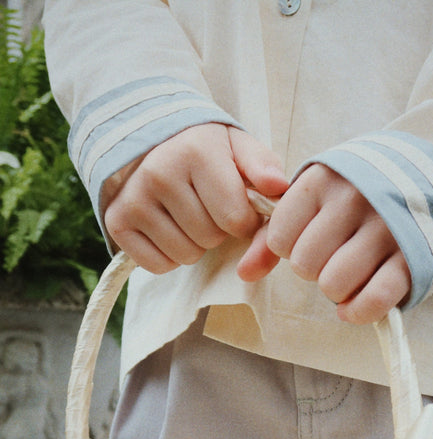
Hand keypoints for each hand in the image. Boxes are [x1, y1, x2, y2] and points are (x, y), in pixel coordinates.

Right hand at [102, 124, 288, 272]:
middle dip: (218, 230)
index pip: (236, 220)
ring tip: (187, 215)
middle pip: (210, 239)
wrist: (149, 142)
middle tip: (207, 206)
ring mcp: (134, 199)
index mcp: (196, 152)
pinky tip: (167, 228)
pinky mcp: (116, 222)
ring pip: (186, 255)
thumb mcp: (237, 147)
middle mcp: (160, 174)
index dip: (245, 221)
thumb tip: (279, 187)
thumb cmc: (204, 151)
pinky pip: (158, 266)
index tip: (238, 206)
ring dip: (195, 244)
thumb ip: (263, 167)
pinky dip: (169, 256)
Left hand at [237, 164, 410, 323]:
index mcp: (323, 180)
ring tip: (346, 276)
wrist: (427, 183)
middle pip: (305, 265)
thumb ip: (274, 233)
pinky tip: (353, 306)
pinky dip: (357, 312)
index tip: (309, 239)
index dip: (289, 249)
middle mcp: (354, 199)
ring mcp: (386, 228)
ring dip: (335, 292)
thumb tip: (245, 273)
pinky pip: (373, 300)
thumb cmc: (356, 194)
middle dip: (313, 271)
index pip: (279, 238)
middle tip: (331, 258)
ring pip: (334, 284)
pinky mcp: (412, 257)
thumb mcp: (315, 197)